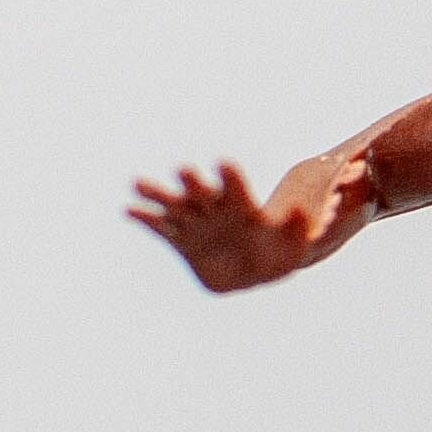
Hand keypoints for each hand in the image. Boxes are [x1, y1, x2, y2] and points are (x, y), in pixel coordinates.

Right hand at [127, 162, 322, 292]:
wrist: (259, 267)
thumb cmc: (279, 251)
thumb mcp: (294, 243)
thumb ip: (297, 227)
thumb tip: (301, 212)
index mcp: (244, 207)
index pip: (236, 189)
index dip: (231, 178)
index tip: (224, 164)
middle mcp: (217, 210)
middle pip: (203, 192)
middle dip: (194, 182)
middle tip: (183, 171)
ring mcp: (197, 224)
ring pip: (176, 206)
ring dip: (159, 195)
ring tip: (137, 183)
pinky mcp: (183, 242)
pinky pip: (162, 230)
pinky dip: (147, 220)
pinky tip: (129, 210)